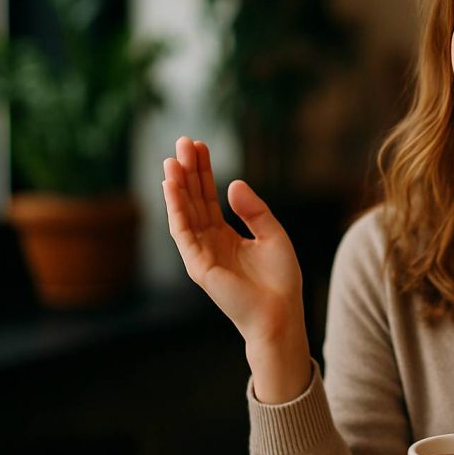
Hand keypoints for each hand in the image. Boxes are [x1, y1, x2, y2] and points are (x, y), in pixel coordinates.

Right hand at [162, 136, 310, 401]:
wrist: (281, 313)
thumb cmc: (280, 280)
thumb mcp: (273, 235)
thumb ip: (254, 210)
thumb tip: (233, 183)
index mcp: (225, 236)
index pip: (208, 198)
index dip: (203, 172)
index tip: (199, 145)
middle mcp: (209, 242)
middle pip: (193, 200)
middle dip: (187, 171)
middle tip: (182, 141)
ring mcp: (201, 253)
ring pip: (183, 212)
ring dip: (176, 185)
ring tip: (173, 158)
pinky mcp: (198, 265)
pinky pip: (182, 231)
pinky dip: (176, 208)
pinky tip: (172, 186)